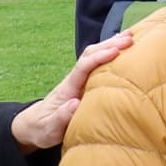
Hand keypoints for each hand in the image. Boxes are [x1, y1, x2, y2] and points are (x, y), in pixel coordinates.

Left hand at [9, 33, 132, 151]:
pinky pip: (97, 64)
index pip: (84, 66)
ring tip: (131, 36)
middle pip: (90, 55)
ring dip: (110, 44)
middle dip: (109, 45)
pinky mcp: (84, 83)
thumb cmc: (44, 128)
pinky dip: (109, 52)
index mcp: (68, 88)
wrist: (34, 125)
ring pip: (93, 56)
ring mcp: (79, 80)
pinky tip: (121, 47)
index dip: (99, 57)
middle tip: (130, 39)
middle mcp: (74, 79)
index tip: (116, 51)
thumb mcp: (50, 128)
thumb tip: (74, 103)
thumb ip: (61, 117)